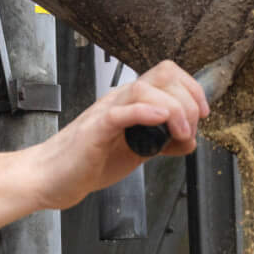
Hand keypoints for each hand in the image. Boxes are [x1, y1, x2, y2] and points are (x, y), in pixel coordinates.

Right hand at [27, 61, 208, 210]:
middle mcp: (120, 101)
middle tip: (187, 132)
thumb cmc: (87, 163)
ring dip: (173, 110)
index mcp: (131, 102)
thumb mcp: (137, 151)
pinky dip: (144, 113)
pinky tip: (159, 121)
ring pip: (145, 89)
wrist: (52, 178)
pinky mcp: (95, 131)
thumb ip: (162, 142)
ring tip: (178, 135)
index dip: (192, 89)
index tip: (202, 114)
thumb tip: (189, 139)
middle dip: (188, 102)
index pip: (168, 74)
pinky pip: (121, 112)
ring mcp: (106, 112)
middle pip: (163, 75)